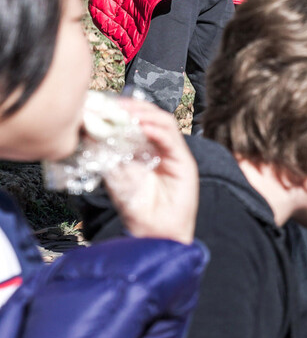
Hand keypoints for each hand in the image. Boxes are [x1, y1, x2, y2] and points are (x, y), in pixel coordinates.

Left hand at [104, 101, 197, 244]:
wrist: (153, 232)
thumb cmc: (136, 207)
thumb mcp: (114, 173)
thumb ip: (106, 153)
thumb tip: (89, 130)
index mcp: (146, 148)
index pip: (138, 119)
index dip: (122, 109)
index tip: (102, 105)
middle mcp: (162, 147)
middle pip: (152, 116)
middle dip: (133, 107)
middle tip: (113, 105)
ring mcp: (175, 154)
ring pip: (164, 122)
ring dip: (145, 114)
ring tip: (127, 114)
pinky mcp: (185, 164)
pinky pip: (172, 140)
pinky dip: (157, 130)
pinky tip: (142, 127)